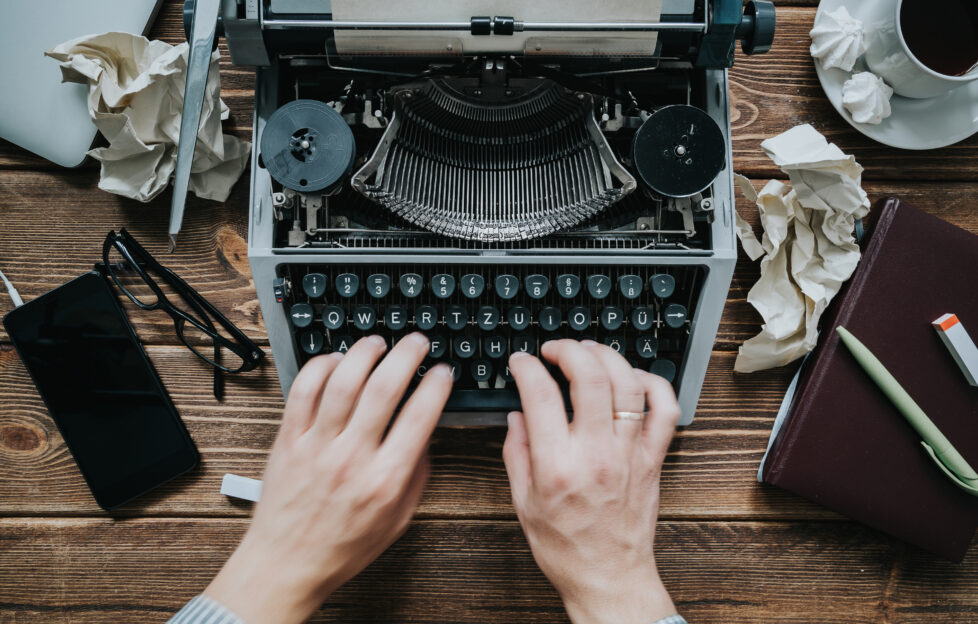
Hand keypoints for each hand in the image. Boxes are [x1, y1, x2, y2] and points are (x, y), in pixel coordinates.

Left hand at [204, 333, 452, 623]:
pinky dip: (321, 367)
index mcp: (384, 479)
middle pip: (383, 388)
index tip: (442, 372)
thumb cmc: (342, 546)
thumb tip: (425, 435)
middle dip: (406, 355)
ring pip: (342, 381)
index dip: (436, 386)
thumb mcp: (397, 520)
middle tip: (416, 342)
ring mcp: (316, 446)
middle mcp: (351, 458)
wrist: (287, 564)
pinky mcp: (288, 440)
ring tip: (377, 343)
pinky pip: (303, 390)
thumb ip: (416, 476)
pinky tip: (336, 361)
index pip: (420, 417)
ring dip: (364, 353)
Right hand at [504, 340, 679, 623]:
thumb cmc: (566, 548)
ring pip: (629, 386)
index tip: (520, 362)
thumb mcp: (523, 502)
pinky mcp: (653, 459)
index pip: (540, 396)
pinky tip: (633, 378)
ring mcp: (630, 454)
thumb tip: (518, 415)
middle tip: (554, 349)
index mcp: (558, 466)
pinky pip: (665, 410)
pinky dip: (654, 384)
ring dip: (608, 358)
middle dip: (568, 350)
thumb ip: (517, 453)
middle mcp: (597, 455)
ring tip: (589, 352)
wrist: (609, 578)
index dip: (526, 368)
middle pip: (590, 379)